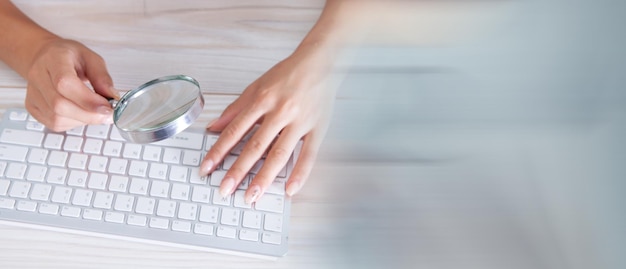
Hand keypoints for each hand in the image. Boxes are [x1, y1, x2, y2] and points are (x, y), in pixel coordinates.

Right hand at [25, 38, 118, 130]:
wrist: (46, 57)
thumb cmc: (69, 57)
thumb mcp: (91, 58)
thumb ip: (102, 77)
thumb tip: (112, 96)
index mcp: (53, 59)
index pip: (65, 83)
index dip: (87, 100)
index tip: (107, 108)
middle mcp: (38, 76)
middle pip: (60, 105)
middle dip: (89, 115)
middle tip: (108, 115)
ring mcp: (32, 93)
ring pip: (57, 118)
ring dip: (83, 120)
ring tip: (94, 111)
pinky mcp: (33, 107)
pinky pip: (54, 124)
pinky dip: (73, 123)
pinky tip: (81, 112)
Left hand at [200, 42, 335, 202]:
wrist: (321, 62)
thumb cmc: (289, 74)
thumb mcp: (257, 86)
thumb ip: (236, 109)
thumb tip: (214, 127)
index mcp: (262, 100)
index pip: (235, 131)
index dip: (219, 151)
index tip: (207, 168)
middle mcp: (280, 111)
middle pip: (255, 146)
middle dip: (238, 171)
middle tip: (225, 190)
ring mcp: (300, 122)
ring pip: (279, 154)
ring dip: (264, 178)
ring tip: (252, 196)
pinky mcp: (317, 129)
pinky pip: (308, 155)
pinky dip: (299, 174)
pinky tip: (289, 189)